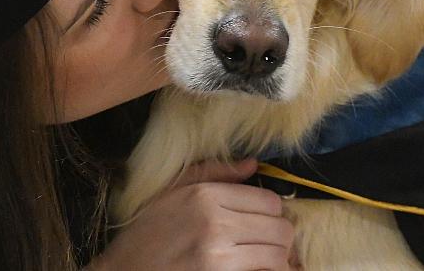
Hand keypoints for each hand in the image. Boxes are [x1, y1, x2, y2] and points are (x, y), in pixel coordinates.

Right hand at [90, 159, 298, 270]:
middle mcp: (214, 223)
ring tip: (261, 260)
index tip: (262, 224)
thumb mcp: (170, 193)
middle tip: (265, 245)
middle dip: (278, 238)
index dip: (272, 214)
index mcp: (204, 196)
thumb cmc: (143, 237)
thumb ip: (212, 172)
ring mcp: (217, 256)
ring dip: (275, 260)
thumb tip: (253, 164)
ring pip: (277, 254)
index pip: (270, 201)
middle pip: (280, 228)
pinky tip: (253, 270)